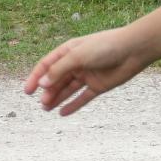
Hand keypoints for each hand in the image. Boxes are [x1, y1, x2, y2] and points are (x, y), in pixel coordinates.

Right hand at [23, 28, 145, 115]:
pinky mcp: (98, 86)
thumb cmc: (105, 47)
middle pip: (57, 80)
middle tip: (42, 103)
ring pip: (67, 90)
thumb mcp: (78, 56)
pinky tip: (62, 113)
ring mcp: (87, 75)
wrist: (133, 50)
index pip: (47, 66)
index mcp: (68, 51)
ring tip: (47, 109)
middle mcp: (76, 64)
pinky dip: (73, 105)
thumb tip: (43, 84)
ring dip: (57, 99)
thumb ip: (59, 70)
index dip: (36, 78)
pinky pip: (82, 98)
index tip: (27, 91)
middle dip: (48, 91)